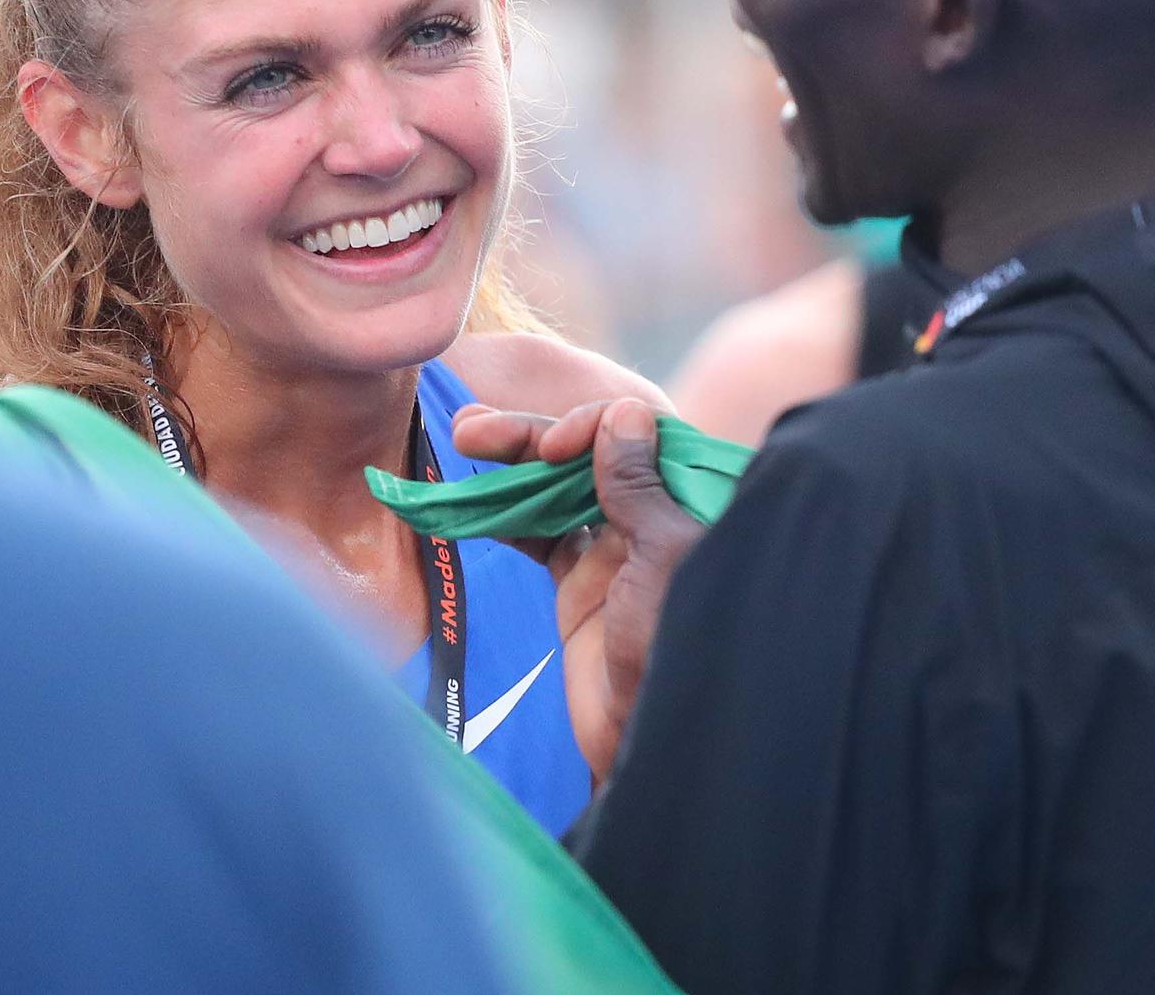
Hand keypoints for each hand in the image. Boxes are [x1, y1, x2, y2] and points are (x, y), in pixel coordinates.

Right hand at [453, 397, 704, 783]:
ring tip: (465, 435)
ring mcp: (615, 550)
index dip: (592, 427)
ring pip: (558, 487)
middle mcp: (654, 516)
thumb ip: (638, 488)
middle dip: (533, 436)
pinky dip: (507, 511)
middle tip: (471, 428)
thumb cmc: (674, 643)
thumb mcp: (662, 557)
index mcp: (689, 501)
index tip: (555, 447)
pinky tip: (472, 493)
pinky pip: (539, 532)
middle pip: (590, 454)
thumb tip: (623, 412)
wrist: (648, 741)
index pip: (638, 433)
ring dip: (513, 462)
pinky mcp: (581, 585)